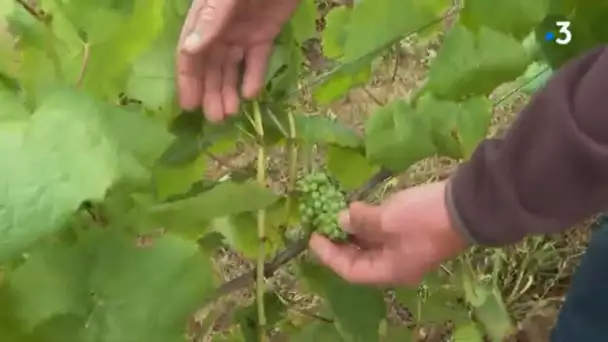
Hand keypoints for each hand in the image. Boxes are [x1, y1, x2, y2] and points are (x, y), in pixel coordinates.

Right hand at [177, 0, 300, 121]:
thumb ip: (211, 19)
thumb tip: (190, 51)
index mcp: (204, 17)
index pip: (190, 53)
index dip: (188, 79)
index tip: (189, 105)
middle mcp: (219, 27)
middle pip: (210, 65)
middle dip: (210, 91)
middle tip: (214, 119)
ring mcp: (242, 31)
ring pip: (231, 66)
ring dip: (228, 90)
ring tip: (229, 114)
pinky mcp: (265, 33)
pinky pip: (256, 59)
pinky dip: (254, 76)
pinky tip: (250, 95)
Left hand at [308, 181, 468, 285]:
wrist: (467, 205)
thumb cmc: (424, 218)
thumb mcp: (387, 219)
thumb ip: (360, 221)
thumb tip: (340, 219)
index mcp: (390, 271)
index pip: (350, 271)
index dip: (329, 255)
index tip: (313, 237)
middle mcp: (396, 265)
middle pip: (359, 260)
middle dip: (339, 243)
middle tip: (321, 225)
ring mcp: (405, 250)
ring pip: (370, 245)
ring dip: (352, 231)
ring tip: (335, 214)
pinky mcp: (411, 233)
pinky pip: (382, 234)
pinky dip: (367, 223)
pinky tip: (357, 208)